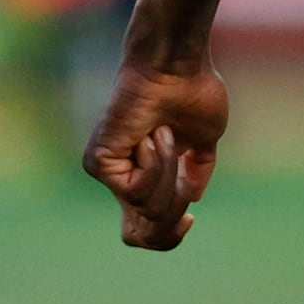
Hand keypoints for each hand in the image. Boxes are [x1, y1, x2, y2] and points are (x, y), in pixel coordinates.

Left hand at [82, 57, 229, 250]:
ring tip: (166, 135)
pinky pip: (136, 191)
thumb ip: (196, 169)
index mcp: (145, 177)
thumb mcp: (204, 139)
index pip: (146, 233)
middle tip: (184, 182)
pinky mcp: (98, 164)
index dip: (169, 236)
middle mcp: (122, 180)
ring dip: (169, 174)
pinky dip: (155, 165)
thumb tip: (190, 197)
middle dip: (173, 216)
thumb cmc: (192, 91)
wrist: (175, 67)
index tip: (191, 218)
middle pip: (143, 236)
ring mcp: (108, 173)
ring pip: (149, 210)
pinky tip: (150, 135)